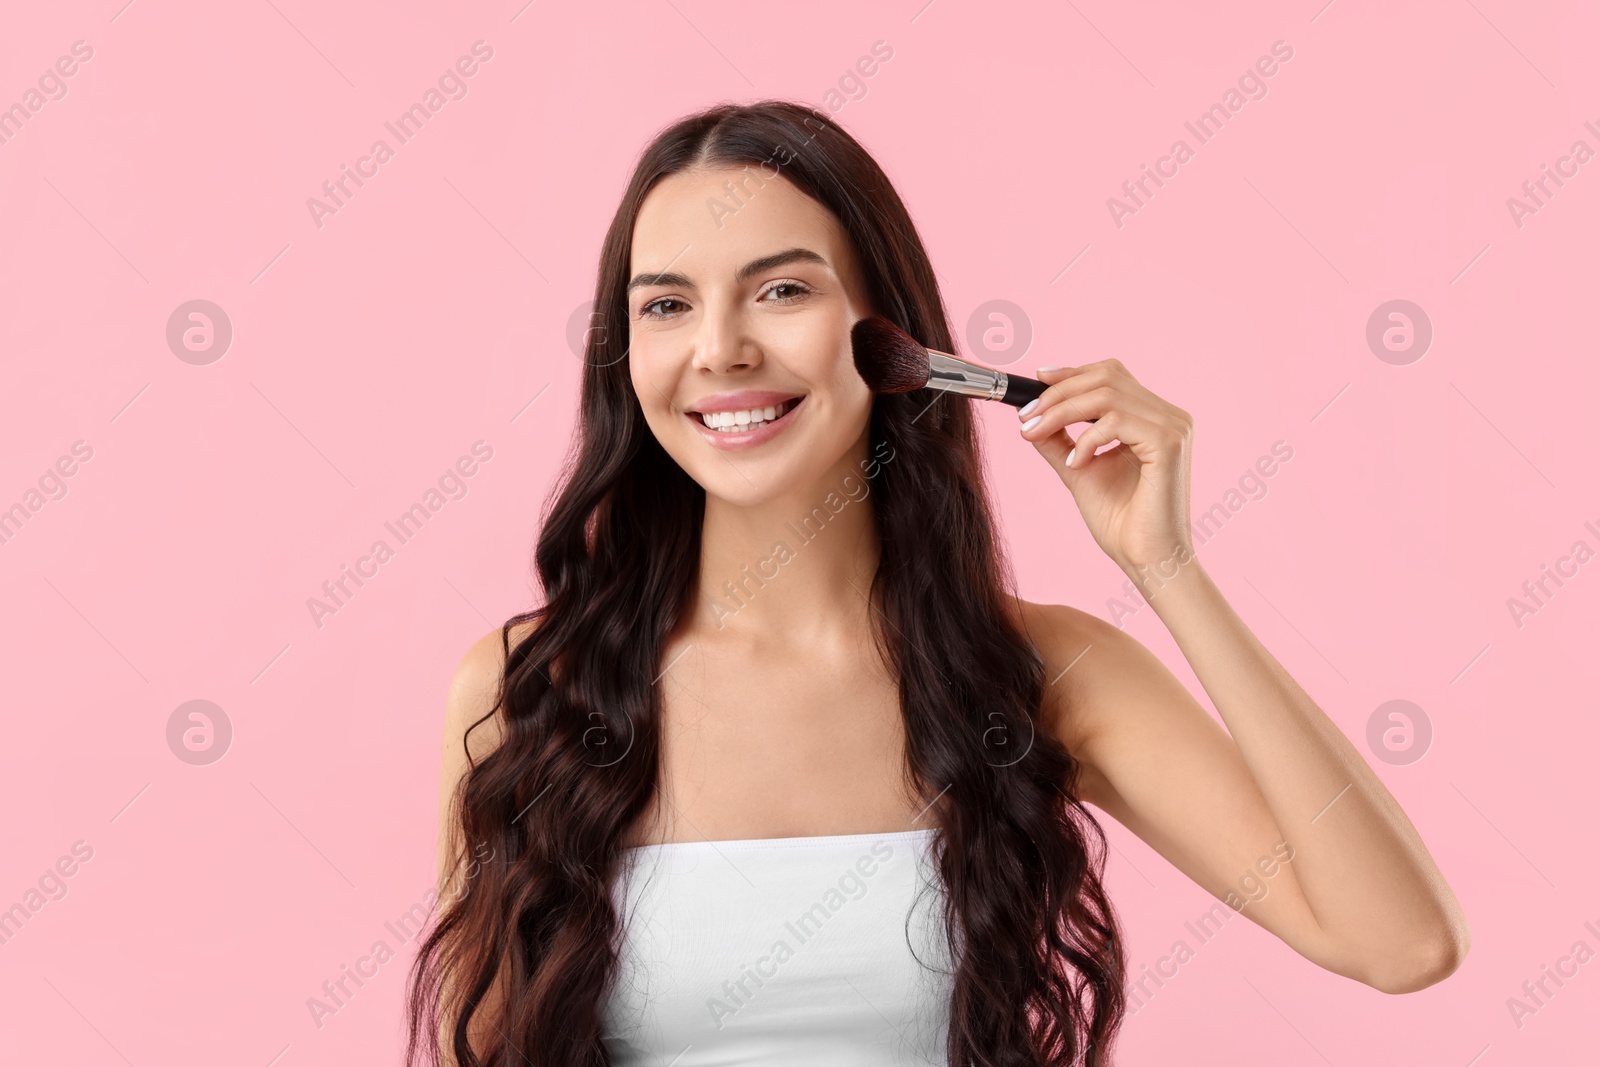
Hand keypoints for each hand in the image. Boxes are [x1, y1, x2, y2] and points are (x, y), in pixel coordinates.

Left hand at [1016, 359, 1194, 579]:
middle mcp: (1169, 416)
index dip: (1072, 373)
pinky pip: (1116, 421)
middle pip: (1107, 376)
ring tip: (1036, 434)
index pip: (1112, 375)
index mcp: (1154, 418)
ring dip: (1062, 412)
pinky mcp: (1169, 443)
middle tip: (1027, 416)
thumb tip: (1030, 416)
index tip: (1037, 381)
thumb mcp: (1080, 471)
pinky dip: (1086, 439)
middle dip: (1059, 393)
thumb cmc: (1122, 523)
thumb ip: (1059, 441)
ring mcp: (1173, 427)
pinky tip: (1075, 464)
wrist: (1147, 561)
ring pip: (1107, 394)